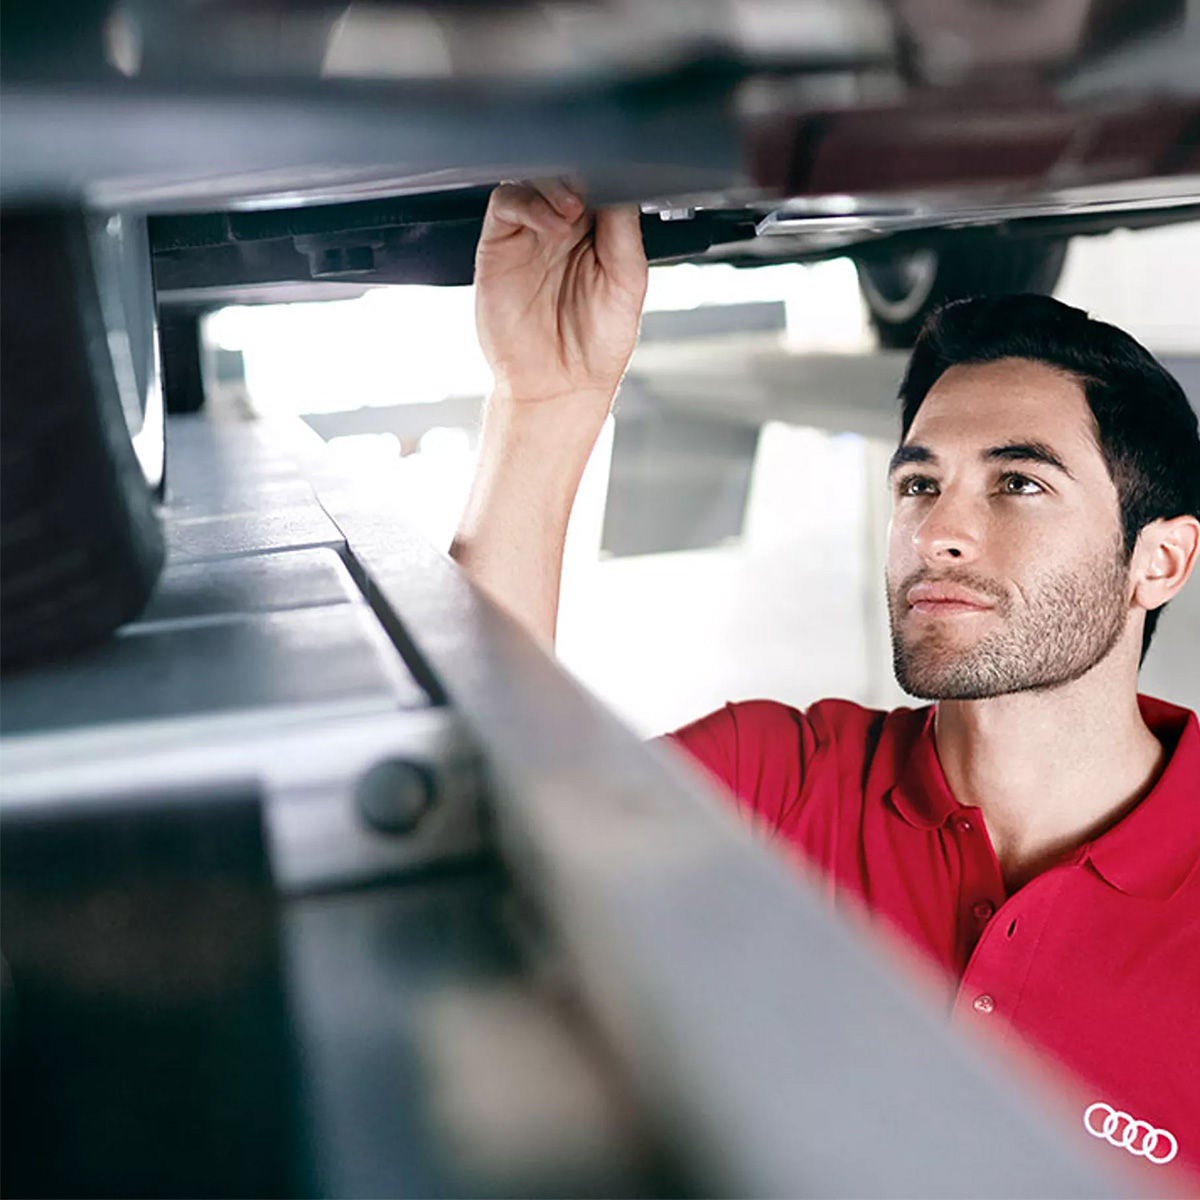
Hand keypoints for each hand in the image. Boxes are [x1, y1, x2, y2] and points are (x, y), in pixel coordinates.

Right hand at [474, 180, 647, 418]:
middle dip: (579, 174)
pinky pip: (506, 204)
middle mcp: (564, 229)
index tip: (617, 179)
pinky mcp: (500, 245)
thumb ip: (624, 231)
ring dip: (555, 186)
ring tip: (573, 212)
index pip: (601, 181)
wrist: (557, 385)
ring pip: (534, 179)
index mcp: (600, 232)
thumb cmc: (596, 345)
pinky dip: (528, 203)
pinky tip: (551, 224)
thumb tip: (619, 186)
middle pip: (565, 172)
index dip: (607, 174)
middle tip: (591, 194)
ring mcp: (530, 235)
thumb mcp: (629, 283)